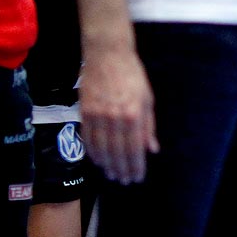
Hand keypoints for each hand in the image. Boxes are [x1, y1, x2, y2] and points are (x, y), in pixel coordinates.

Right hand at [80, 43, 158, 184]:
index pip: (135, 148)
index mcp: (134, 114)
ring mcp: (97, 115)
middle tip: (125, 180)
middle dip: (122, 169)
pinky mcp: (84, 112)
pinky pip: (88, 138)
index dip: (136, 165)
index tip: (137, 177)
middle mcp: (115, 117)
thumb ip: (149, 126)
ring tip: (113, 174)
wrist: (108, 55)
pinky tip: (98, 160)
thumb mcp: (147, 99)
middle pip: (118, 151)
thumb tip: (152, 149)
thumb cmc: (132, 76)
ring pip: (101, 148)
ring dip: (107, 164)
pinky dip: (93, 152)